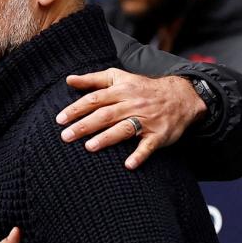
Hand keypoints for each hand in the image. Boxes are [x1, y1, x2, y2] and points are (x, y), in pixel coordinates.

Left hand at [56, 69, 205, 169]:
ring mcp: (146, 120)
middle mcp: (132, 105)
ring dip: (107, 138)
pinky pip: (148, 146)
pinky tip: (129, 165)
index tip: (60, 119)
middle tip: (66, 136)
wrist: (181, 96)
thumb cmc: (143, 88)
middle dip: (85, 125)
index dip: (77, 109)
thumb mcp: (119, 77)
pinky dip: (139, 155)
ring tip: (89, 147)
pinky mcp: (159, 135)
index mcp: (121, 91)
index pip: (95, 99)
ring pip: (124, 129)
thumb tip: (69, 80)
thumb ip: (94, 79)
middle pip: (105, 115)